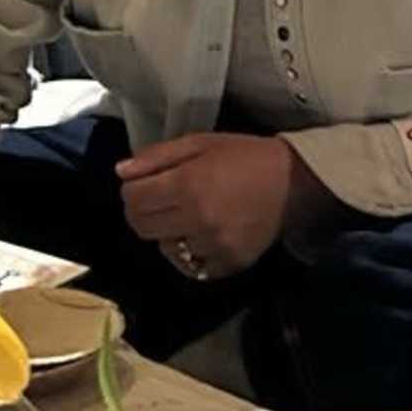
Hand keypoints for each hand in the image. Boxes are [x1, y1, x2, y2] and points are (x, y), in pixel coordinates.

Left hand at [116, 129, 294, 280]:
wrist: (290, 183)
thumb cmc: (243, 156)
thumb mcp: (200, 142)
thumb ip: (157, 156)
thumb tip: (121, 172)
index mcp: (188, 184)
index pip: (133, 199)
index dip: (131, 190)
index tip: (142, 183)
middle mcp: (197, 219)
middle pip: (142, 226)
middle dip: (142, 211)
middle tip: (158, 200)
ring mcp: (212, 246)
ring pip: (164, 248)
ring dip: (166, 232)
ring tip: (184, 215)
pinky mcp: (227, 265)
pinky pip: (190, 268)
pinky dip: (188, 253)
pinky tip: (199, 236)